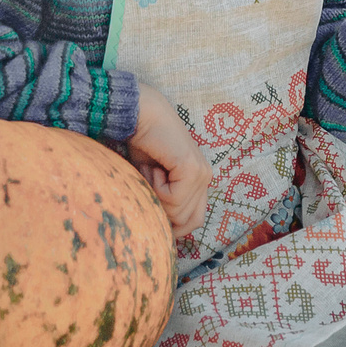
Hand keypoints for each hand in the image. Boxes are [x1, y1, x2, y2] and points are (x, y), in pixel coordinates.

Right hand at [125, 86, 210, 232]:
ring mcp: (202, 173)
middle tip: (149, 182)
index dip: (172, 225)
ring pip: (177, 213)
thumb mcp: (153, 181)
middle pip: (186, 222)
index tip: (152, 209)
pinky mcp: (192, 169)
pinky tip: (153, 165)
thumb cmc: (142, 145)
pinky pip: (172, 199)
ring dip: (155, 194)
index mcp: (199, 182)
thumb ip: (162, 201)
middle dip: (161, 210)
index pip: (193, 222)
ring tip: (151, 169)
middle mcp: (205, 178)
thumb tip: (159, 232)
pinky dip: (155, 186)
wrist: (140, 114)